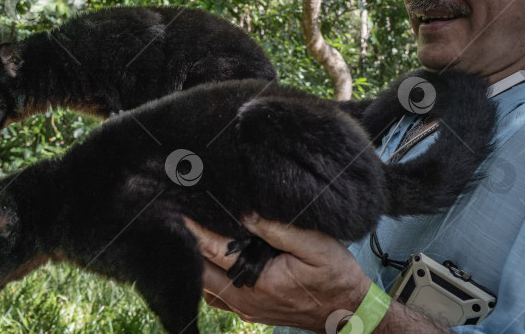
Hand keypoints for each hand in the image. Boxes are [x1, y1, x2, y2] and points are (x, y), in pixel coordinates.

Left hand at [183, 214, 370, 332]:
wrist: (348, 311)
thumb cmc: (336, 276)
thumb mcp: (317, 247)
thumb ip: (280, 230)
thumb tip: (247, 214)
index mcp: (259, 282)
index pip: (214, 252)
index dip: (194, 231)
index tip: (176, 212)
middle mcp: (246, 300)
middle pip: (200, 273)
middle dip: (186, 247)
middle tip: (175, 219)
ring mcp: (246, 309)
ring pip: (205, 287)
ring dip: (195, 263)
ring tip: (187, 235)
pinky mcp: (249, 311)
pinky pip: (217, 295)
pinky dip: (207, 277)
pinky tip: (208, 259)